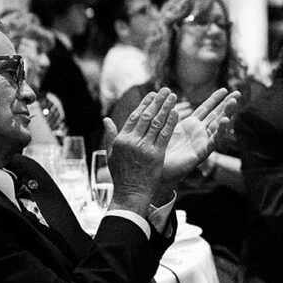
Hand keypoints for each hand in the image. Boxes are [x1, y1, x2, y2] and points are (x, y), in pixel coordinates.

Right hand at [101, 89, 178, 214]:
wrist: (131, 192)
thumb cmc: (121, 174)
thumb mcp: (111, 154)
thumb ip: (110, 135)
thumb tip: (106, 120)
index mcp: (122, 139)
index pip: (135, 116)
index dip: (145, 104)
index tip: (152, 94)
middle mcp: (132, 141)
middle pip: (147, 116)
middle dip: (158, 101)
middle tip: (166, 90)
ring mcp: (145, 148)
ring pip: (157, 123)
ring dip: (166, 108)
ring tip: (173, 96)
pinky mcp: (156, 155)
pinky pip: (165, 135)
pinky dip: (171, 123)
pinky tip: (176, 112)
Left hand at [160, 88, 238, 187]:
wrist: (156, 171)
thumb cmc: (159, 151)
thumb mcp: (164, 128)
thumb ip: (168, 116)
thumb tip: (167, 101)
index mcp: (190, 125)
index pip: (206, 109)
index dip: (215, 99)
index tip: (225, 89)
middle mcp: (198, 133)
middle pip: (216, 115)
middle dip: (227, 104)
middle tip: (238, 93)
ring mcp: (201, 143)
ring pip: (218, 126)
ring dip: (227, 114)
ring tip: (234, 102)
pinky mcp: (201, 153)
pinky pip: (213, 141)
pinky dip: (220, 131)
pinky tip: (226, 121)